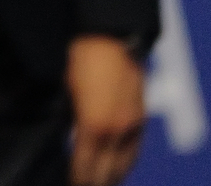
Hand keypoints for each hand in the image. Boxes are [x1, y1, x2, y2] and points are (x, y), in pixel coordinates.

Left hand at [67, 35, 144, 185]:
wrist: (113, 38)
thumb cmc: (83, 59)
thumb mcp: (69, 90)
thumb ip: (73, 119)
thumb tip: (73, 138)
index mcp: (93, 125)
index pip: (84, 164)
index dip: (78, 178)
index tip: (72, 183)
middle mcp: (116, 131)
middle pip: (107, 172)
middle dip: (95, 183)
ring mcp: (132, 126)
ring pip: (124, 165)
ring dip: (113, 178)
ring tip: (101, 184)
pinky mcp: (141, 119)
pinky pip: (134, 151)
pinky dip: (126, 164)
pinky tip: (119, 169)